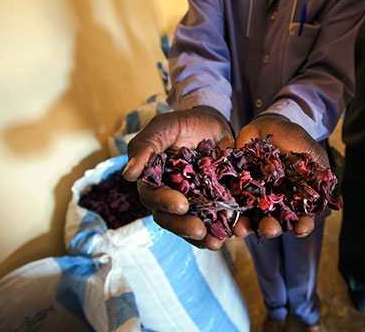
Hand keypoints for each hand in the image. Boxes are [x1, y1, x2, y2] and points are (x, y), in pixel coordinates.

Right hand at [123, 106, 234, 249]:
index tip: (181, 205)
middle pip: (171, 219)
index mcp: (154, 182)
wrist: (213, 122)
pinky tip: (235, 232)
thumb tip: (128, 175)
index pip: (153, 198)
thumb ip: (145, 147)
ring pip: (194, 225)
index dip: (164, 203)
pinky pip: (218, 220)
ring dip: (204, 237)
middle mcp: (171, 197)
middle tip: (200, 231)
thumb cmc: (182, 122)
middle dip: (184, 227)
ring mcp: (193, 202)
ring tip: (217, 242)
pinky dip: (226, 227)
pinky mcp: (214, 203)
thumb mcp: (163, 127)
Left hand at [234, 114, 329, 238]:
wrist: (267, 124)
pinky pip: (232, 204)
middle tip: (270, 228)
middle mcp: (277, 203)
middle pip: (275, 223)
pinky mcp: (238, 190)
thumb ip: (317, 170)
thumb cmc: (293, 138)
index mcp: (297, 198)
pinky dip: (229, 211)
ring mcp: (257, 198)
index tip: (301, 229)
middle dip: (272, 228)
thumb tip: (324, 192)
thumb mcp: (310, 151)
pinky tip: (227, 215)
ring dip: (247, 227)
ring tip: (243, 229)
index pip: (303, 218)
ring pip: (251, 219)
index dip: (303, 226)